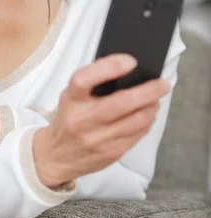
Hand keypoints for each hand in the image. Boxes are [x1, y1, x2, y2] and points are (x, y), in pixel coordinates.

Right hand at [33, 54, 171, 187]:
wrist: (55, 157)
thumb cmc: (67, 120)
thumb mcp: (69, 97)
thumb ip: (91, 84)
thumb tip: (125, 70)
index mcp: (70, 100)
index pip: (85, 79)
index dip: (109, 67)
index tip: (130, 61)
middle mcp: (82, 120)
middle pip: (120, 103)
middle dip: (147, 91)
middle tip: (162, 84)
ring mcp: (96, 139)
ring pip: (135, 121)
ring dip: (151, 107)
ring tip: (156, 99)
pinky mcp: (109, 154)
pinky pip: (136, 136)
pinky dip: (147, 122)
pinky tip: (148, 115)